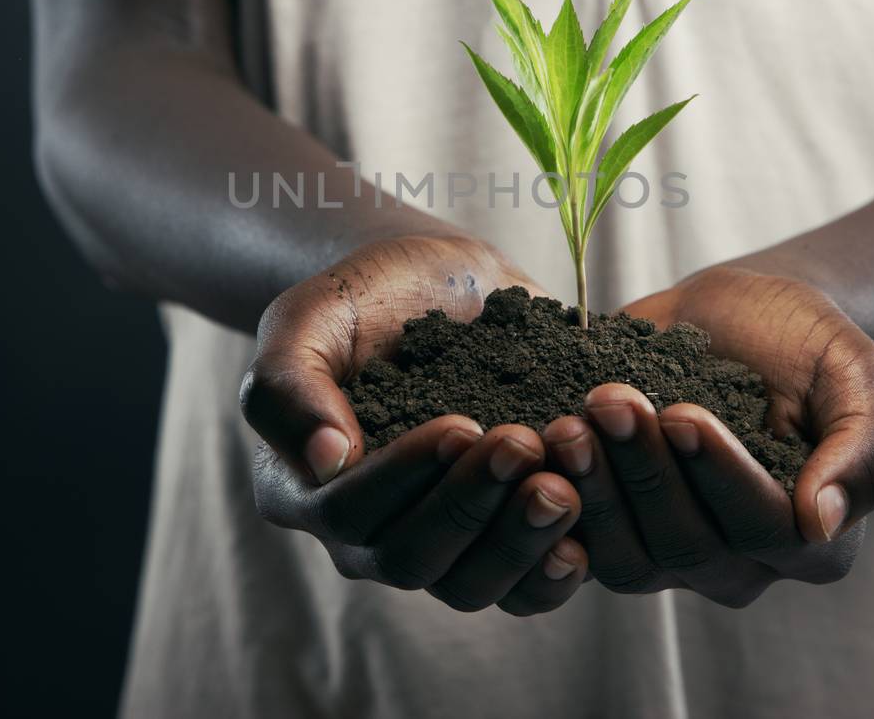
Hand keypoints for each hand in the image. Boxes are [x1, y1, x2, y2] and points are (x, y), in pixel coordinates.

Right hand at [240, 234, 589, 614]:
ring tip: (560, 488)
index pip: (347, 512)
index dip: (404, 477)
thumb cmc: (362, 298)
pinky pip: (523, 589)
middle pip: (411, 562)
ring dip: (519, 544)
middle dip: (470, 507)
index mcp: (304, 488)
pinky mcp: (497, 538)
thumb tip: (326, 461)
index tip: (460, 423)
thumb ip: (290, 386)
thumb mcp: (308, 318)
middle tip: (522, 444)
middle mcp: (365, 534)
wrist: (437, 284)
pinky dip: (554, 572)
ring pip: (471, 587)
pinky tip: (583, 535)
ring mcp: (436, 542)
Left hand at [542, 263, 873, 605]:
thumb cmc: (808, 345)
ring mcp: (669, 554)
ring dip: (592, 490)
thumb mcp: (859, 375)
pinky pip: (572, 545)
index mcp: (813, 541)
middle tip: (608, 401)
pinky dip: (546, 504)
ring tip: (569, 421)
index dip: (720, 476)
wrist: (737, 318)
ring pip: (625, 558)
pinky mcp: (612, 531)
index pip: (764, 530)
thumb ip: (864, 449)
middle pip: (686, 547)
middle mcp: (740, 564)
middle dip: (644, 472)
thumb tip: (823, 521)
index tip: (682, 412)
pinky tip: (532, 447)